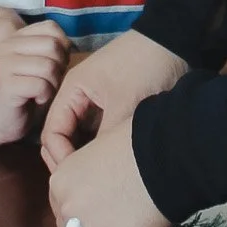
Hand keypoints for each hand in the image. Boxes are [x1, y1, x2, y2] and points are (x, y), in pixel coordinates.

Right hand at [0, 20, 69, 145]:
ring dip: (53, 84)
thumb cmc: (29, 91)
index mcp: (16, 36)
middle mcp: (7, 45)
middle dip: (59, 67)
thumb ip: (53, 47)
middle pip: (53, 46)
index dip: (62, 47)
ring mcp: (4, 64)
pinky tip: (35, 99)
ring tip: (42, 91)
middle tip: (48, 81)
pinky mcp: (6, 84)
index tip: (54, 64)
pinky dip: (45, 96)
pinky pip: (41, 86)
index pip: (51, 27)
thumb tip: (68, 44)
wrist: (3, 119)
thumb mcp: (42, 62)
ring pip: (49, 67)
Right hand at [40, 29, 187, 168]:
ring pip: (79, 137)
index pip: (51, 134)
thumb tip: (92, 177)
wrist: (175, 41)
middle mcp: (77, 96)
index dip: (60, 160)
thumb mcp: (124, 107)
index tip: (80, 180)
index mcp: (71, 90)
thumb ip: (103, 141)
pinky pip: (96, 133)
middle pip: (61, 137)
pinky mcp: (111, 106)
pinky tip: (112, 165)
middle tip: (88, 186)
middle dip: (69, 162)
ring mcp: (94, 101)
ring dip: (86, 156)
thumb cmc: (145, 68)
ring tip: (100, 181)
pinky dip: (99, 148)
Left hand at [48, 113, 170, 226]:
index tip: (97, 205)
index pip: (60, 207)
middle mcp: (68, 208)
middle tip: (113, 218)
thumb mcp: (98, 149)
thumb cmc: (136, 144)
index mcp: (61, 180)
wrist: (163, 154)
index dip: (81, 207)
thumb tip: (95, 191)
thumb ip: (86, 174)